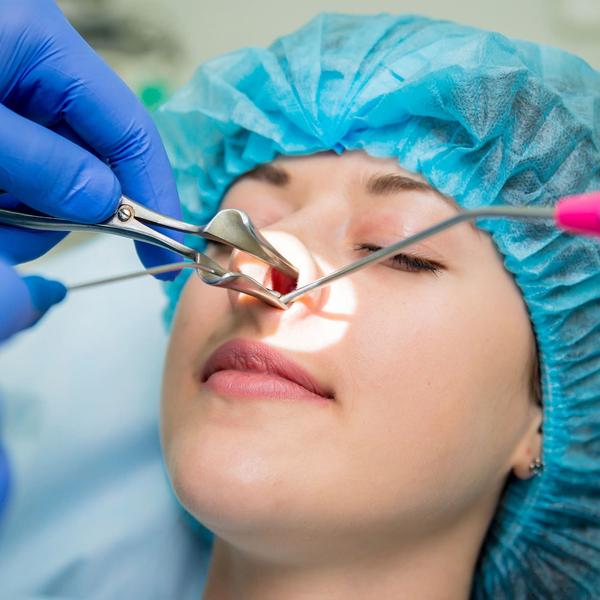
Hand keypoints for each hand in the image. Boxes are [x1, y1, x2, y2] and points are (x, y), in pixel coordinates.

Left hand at [0, 0, 182, 340]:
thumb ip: (42, 162)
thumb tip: (106, 202)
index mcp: (37, 44)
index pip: (128, 127)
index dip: (152, 190)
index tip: (161, 247)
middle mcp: (28, 71)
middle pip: (88, 158)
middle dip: (66, 210)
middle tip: (19, 233)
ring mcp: (6, 102)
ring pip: (49, 179)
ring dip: (23, 216)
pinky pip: (16, 183)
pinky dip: (5, 210)